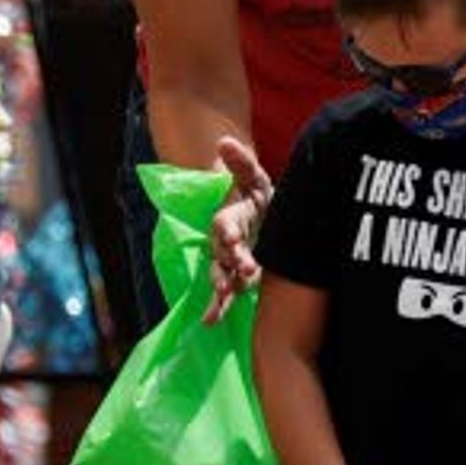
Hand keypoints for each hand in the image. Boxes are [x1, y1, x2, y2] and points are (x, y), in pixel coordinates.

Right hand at [203, 133, 279, 324]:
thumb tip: (224, 142)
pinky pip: (226, 293)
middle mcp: (225, 242)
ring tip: (219, 306)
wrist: (256, 210)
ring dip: (221, 290)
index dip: (228, 231)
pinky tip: (209, 322)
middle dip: (229, 264)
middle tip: (240, 273)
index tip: (233, 237)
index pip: (225, 224)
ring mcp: (230, 260)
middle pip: (222, 254)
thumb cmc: (254, 194)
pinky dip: (217, 307)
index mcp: (229, 217)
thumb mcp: (252, 176)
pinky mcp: (238, 276)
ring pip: (221, 276)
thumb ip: (240, 162)